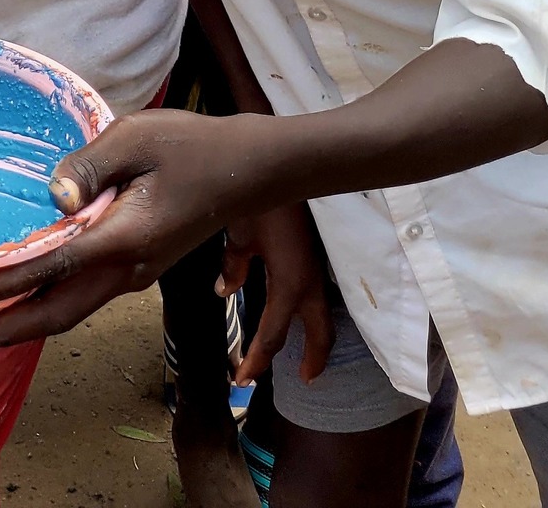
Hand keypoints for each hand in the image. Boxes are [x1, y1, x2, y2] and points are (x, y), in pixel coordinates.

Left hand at [0, 109, 273, 351]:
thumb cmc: (192, 145)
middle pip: (61, 313)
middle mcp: (129, 268)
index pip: (58, 266)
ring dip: (25, 322)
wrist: (249, 170)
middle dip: (9, 329)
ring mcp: (136, 273)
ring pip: (73, 309)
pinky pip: (85, 294)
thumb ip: (90, 165)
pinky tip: (25, 294)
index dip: (13, 281)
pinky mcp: (138, 266)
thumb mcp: (136, 138)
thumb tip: (51, 196)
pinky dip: (49, 302)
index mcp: (126, 238)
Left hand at [222, 202, 333, 386]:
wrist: (290, 166)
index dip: (256, 361)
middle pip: (320, 335)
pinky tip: (298, 313)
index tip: (241, 380)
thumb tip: (223, 291)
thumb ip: (233, 266)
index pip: (272, 335)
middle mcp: (311, 284)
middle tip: (297, 381)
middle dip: (311, 361)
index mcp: (291, 284)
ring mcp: (318, 271)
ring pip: (324, 316)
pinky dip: (312, 314)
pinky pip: (318, 296)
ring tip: (303, 358)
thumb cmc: (263, 199)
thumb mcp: (240, 234)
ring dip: (315, 340)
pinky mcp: (316, 259)